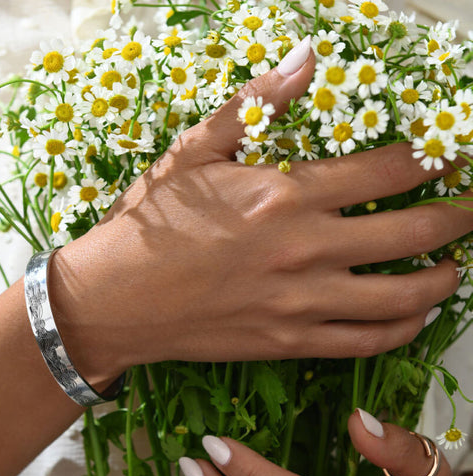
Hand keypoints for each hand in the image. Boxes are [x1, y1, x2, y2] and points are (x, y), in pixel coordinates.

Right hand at [48, 41, 468, 383]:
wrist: (113, 301)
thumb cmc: (149, 226)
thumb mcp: (192, 154)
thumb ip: (255, 107)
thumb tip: (306, 57)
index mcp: (286, 194)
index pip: (388, 170)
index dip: (432, 159)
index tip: (451, 155)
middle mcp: (306, 249)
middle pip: (414, 232)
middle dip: (458, 217)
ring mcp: (302, 302)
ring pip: (402, 296)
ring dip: (443, 279)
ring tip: (454, 268)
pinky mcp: (289, 342)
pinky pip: (366, 342)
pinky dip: (403, 329)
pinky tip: (414, 316)